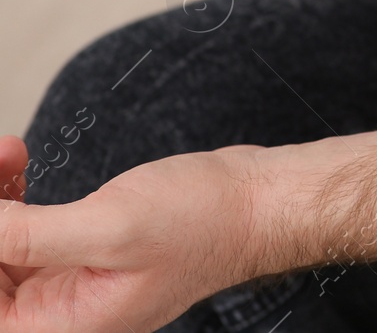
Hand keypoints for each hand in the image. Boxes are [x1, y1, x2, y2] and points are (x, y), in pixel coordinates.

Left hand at [0, 135, 261, 332]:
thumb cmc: (205, 222)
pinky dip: (11, 199)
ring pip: (0, 249)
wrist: (257, 200)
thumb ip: (30, 236)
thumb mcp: (110, 227)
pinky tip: (19, 166)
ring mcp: (69, 284)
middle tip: (0, 162)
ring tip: (9, 155)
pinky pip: (24, 233)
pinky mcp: (80, 252)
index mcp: (63, 328)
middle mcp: (61, 316)